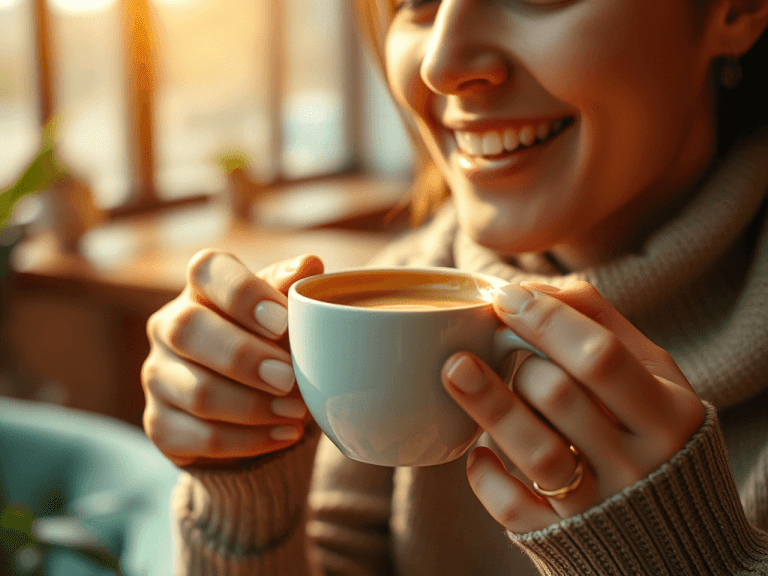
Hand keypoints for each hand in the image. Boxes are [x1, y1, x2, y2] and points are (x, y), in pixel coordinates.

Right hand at [142, 250, 323, 466]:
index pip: (207, 270)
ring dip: (254, 406)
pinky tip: (285, 435)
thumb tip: (310, 264)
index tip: (283, 322)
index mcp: (202, 287)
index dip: (243, 294)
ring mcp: (158, 376)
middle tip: (290, 377)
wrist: (258, 407)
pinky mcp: (160, 425)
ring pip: (197, 392)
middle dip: (244, 357)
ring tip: (298, 412)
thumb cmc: (273, 344)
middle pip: (188, 330)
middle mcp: (169, 325)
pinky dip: (250, 440)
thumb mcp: (286, 315)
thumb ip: (293, 291)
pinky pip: (200, 438)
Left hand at [441, 280, 704, 532]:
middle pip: (562, 397)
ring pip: (538, 453)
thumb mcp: (655, 377)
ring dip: (492, 407)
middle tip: (479, 334)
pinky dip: (489, 479)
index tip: (505, 296)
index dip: (546, 320)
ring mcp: (599, 505)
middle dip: (516, 358)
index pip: (600, 356)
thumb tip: (540, 288)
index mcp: (668, 414)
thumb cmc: (653, 433)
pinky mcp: (563, 538)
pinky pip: (517, 510)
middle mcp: (638, 463)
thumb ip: (606, 326)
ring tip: (454, 370)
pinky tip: (477, 453)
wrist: (676, 536)